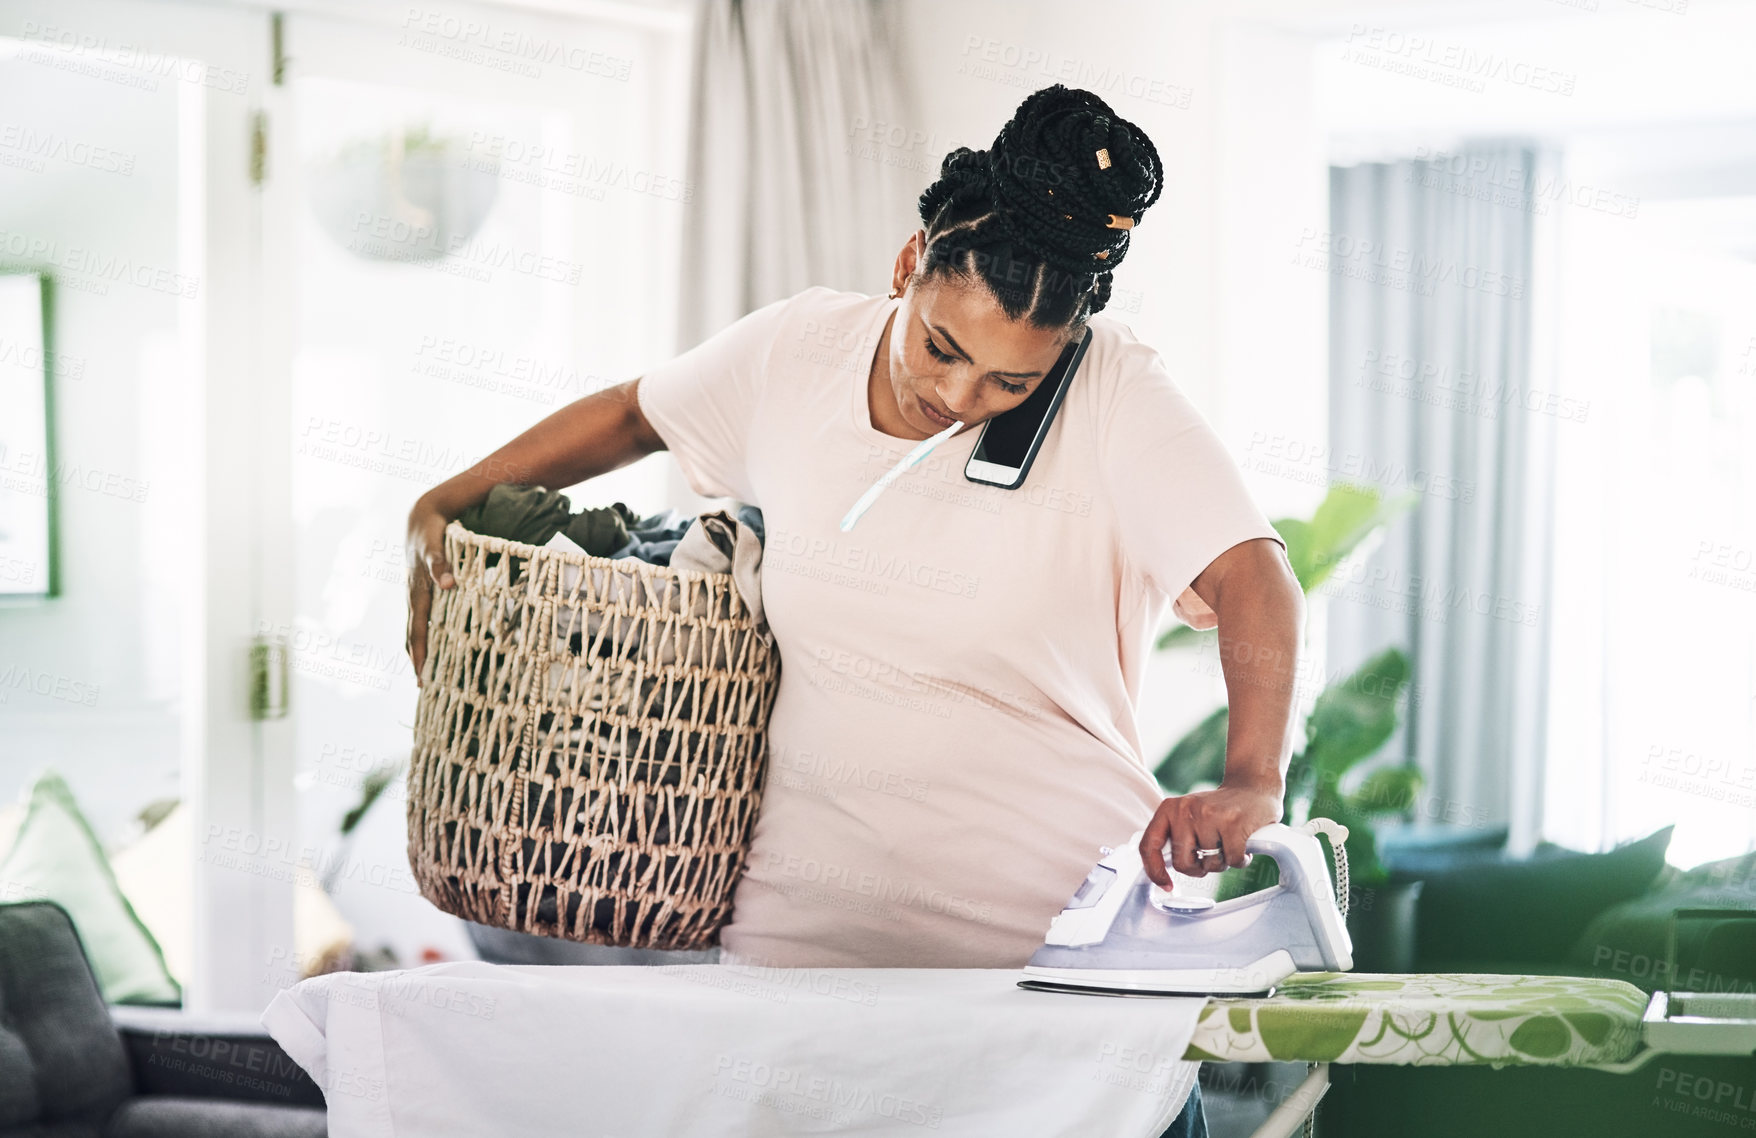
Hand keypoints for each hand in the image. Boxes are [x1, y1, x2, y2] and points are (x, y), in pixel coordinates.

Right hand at [405, 498, 457, 687]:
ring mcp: (416, 593)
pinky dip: (425, 632)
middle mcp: (414, 596)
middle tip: (423, 685)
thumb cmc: (431, 532)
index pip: (418, 630)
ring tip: (426, 670)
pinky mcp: (421, 589)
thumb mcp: (436, 545)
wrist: (422, 516)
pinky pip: (422, 616)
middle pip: (413, 634)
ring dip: (420, 649)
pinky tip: (435, 641)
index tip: (422, 675)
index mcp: (417, 591)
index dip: (420, 653)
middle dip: (417, 659)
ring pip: (416, 627)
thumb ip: (441, 564)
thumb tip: (448, 585)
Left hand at [1139, 780, 1284, 887]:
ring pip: (1210, 864)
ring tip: (1228, 844)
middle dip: (1198, 868)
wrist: (1252, 787)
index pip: (1149, 845)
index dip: (1154, 871)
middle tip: (1209, 857)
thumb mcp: (1188, 816)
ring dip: (1222, 862)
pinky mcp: (1233, 823)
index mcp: (1169, 809)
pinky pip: (1233, 860)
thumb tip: (1159, 870)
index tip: (1166, 885)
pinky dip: (1240, 860)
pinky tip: (1244, 846)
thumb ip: (1174, 837)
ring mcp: (1209, 815)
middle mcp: (1185, 810)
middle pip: (1182, 863)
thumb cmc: (1219, 809)